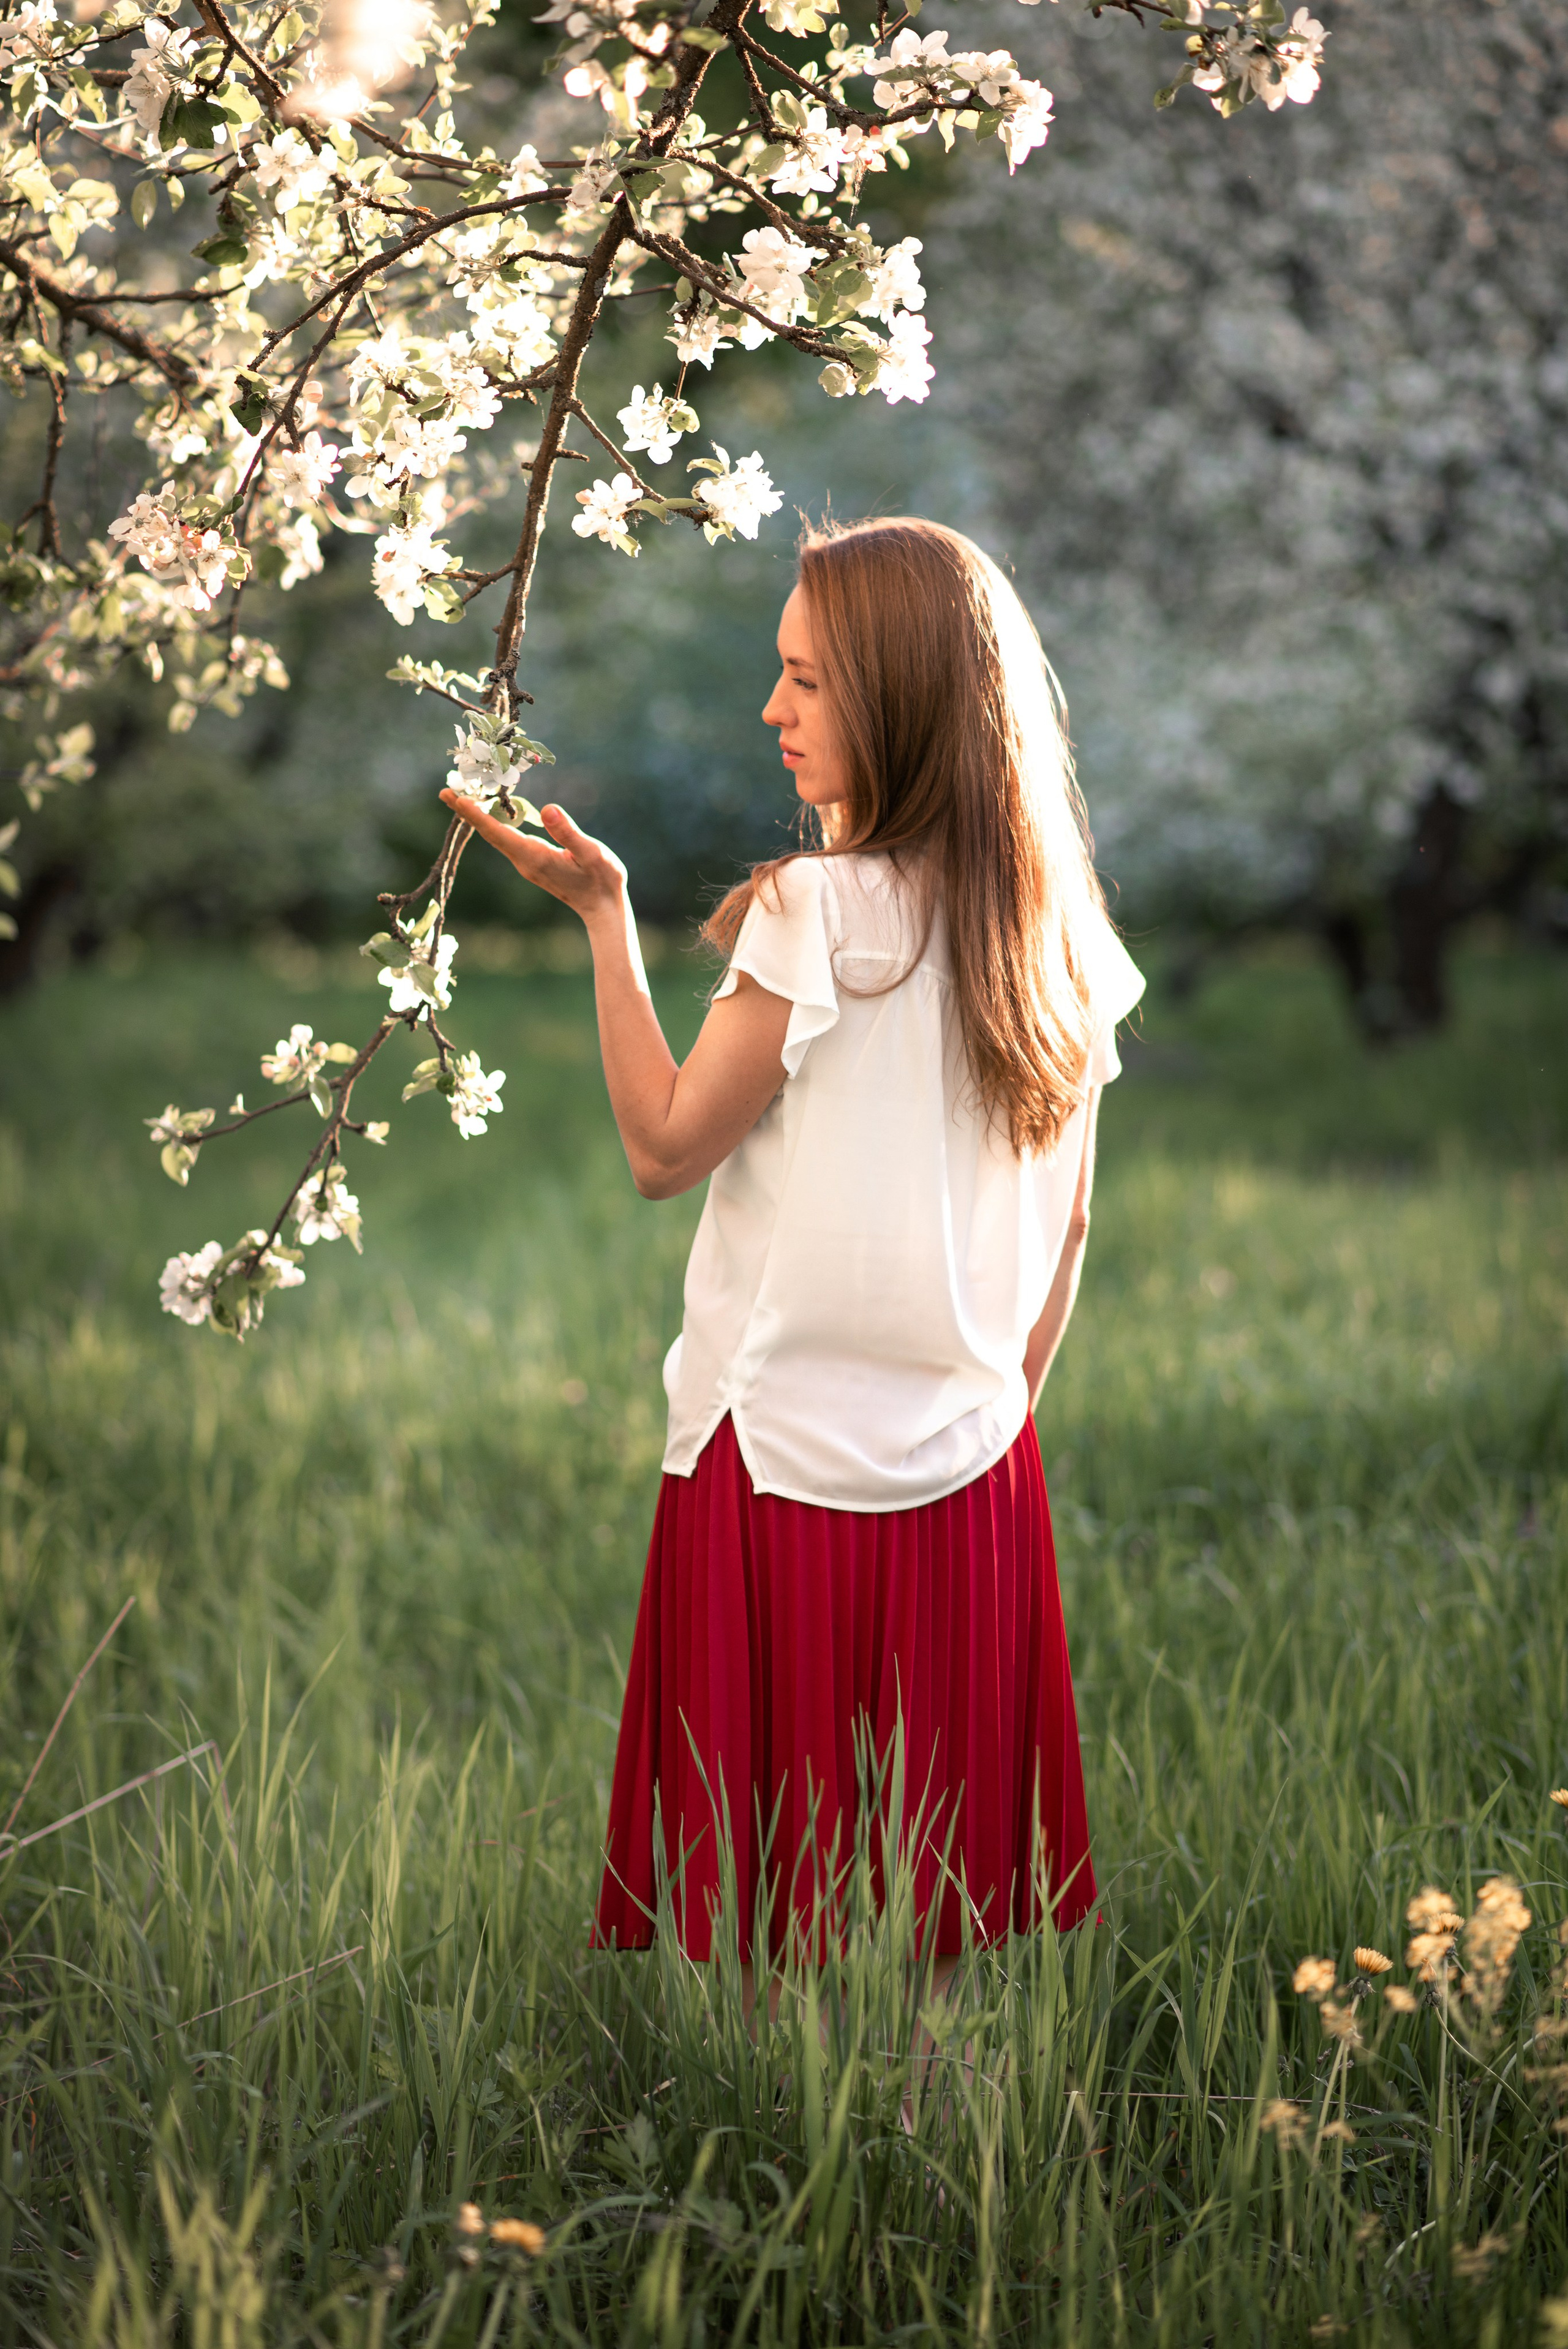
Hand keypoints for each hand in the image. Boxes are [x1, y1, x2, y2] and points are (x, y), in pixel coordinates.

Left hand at [439, 788, 626, 925]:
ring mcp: (526, 862)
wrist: (602, 907)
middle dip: (466, 813)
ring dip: (477, 816)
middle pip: (489, 833)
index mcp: (534, 856)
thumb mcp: (590, 852)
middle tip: (444, 791)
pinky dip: (494, 822)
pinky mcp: (532, 861)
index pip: (497, 832)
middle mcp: (524, 860)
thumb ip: (568, 832)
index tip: (455, 799)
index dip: (475, 815)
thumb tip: (547, 809)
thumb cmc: (601, 879)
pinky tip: (490, 811)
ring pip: (496, 836)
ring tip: (460, 797)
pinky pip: (506, 838)